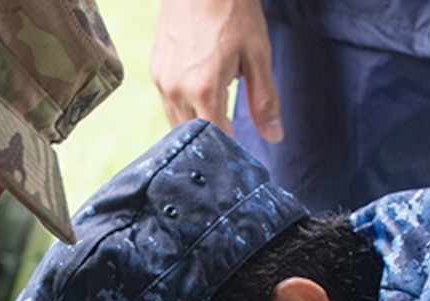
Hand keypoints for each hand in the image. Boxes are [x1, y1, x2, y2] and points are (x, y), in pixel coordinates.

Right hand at [151, 0, 282, 141]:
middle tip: (230, 145)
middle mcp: (176, 89)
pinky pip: (168, 102)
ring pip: (176, 122)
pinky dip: (185, 108)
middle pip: (192, 137)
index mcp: (203, 89)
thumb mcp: (257, 55)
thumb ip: (264, 100)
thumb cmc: (232, 10)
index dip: (231, 150)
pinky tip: (201, 99)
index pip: (216, 139)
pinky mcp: (155, 68)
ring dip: (196, 127)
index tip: (241, 158)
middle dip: (211, 143)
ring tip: (217, 121)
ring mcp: (161, 79)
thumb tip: (274, 136)